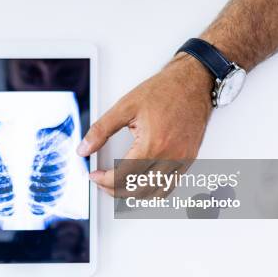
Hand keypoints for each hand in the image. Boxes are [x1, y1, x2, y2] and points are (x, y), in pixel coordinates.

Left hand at [77, 53, 213, 195]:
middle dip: (115, 190)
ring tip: (118, 185)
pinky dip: (153, 191)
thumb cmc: (165, 90)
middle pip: (137, 189)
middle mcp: (170, 156)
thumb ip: (101, 130)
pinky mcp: (189, 159)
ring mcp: (182, 160)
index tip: (95, 175)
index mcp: (153, 144)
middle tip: (102, 181)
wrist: (193, 82)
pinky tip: (141, 183)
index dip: (104, 180)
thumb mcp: (125, 106)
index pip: (123, 177)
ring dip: (133, 194)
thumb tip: (85, 148)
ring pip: (154, 192)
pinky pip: (170, 186)